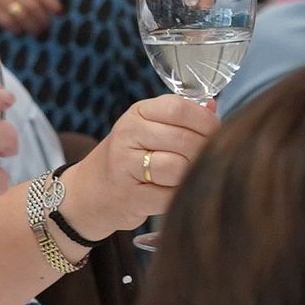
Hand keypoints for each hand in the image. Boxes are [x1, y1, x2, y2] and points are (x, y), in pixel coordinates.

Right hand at [65, 94, 214, 241]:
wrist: (90, 192)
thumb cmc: (129, 158)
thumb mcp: (149, 129)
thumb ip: (180, 118)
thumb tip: (212, 108)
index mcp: (138, 113)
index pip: (180, 108)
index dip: (206, 122)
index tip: (215, 133)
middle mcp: (128, 134)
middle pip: (184, 140)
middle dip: (203, 152)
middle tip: (203, 160)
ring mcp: (125, 166)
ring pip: (178, 168)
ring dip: (189, 176)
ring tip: (183, 177)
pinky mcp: (128, 196)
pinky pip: (169, 196)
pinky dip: (177, 196)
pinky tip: (171, 193)